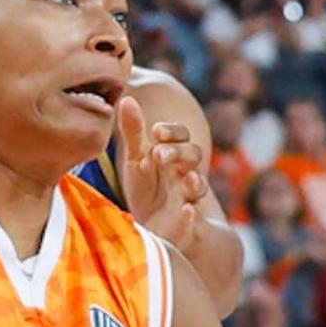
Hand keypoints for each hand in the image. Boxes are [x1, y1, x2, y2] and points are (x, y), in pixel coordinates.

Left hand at [113, 97, 207, 249]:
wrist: (159, 227)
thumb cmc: (149, 188)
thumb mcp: (138, 160)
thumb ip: (134, 132)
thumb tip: (126, 99)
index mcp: (173, 156)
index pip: (181, 136)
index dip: (172, 132)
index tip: (155, 132)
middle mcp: (185, 174)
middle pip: (193, 157)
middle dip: (179, 153)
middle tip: (160, 154)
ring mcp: (187, 199)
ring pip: (198, 187)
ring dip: (195, 182)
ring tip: (188, 178)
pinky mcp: (185, 226)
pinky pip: (193, 222)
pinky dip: (190, 217)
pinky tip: (187, 211)